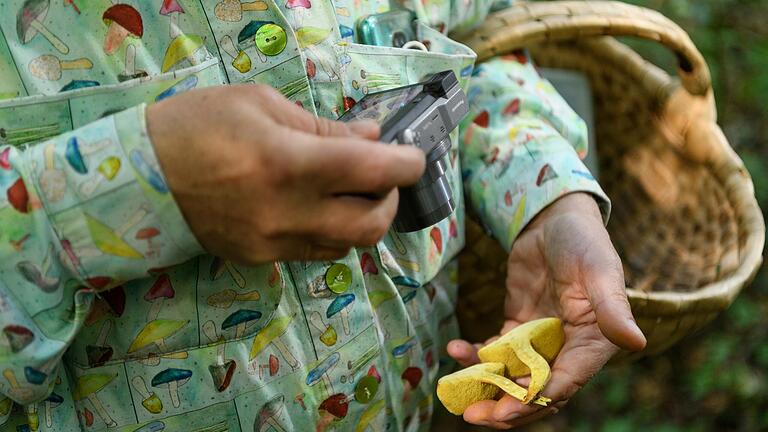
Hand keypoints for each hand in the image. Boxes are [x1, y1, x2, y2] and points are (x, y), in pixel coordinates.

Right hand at [147, 84, 424, 263]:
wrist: (139, 176)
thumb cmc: (198, 125)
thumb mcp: (262, 106)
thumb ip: (324, 127)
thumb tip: (371, 135)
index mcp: (289, 163)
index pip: (373, 172)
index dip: (406, 164)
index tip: (412, 155)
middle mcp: (286, 213)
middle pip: (371, 226)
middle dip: (390, 201)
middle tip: (383, 178)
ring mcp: (272, 244)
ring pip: (346, 247)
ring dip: (361, 219)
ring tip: (348, 192)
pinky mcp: (259, 259)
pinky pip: (314, 254)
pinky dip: (330, 232)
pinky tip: (316, 209)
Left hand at [448, 193, 646, 428]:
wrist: (555, 219)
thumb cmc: (584, 241)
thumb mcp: (600, 272)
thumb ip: (613, 309)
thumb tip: (637, 342)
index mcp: (592, 343)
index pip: (565, 383)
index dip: (537, 400)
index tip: (507, 409)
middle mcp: (566, 349)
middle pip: (535, 390)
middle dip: (505, 406)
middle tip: (474, 415)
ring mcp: (538, 340)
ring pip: (511, 376)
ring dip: (485, 387)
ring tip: (456, 391)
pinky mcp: (516, 327)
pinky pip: (494, 351)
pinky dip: (475, 355)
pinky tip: (455, 348)